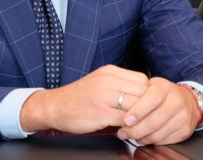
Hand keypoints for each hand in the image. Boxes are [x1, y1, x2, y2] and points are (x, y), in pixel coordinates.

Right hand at [19, 65, 148, 133]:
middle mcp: (107, 80)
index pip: (143, 79)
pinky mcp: (100, 113)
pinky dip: (131, 128)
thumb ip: (120, 84)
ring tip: (137, 126)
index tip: (145, 104)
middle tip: (145, 117)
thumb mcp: (100, 82)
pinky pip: (127, 121)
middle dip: (147, 107)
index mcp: (109, 71)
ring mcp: (104, 96)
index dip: (148, 94)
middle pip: (144, 92)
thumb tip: (144, 94)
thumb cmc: (79, 97)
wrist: (54, 106)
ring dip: (141, 119)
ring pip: (138, 107)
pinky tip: (125, 130)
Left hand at [117, 77, 198, 144]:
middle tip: (123, 132)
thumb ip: (136, 94)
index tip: (126, 120)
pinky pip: (164, 140)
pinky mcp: (185, 130)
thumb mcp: (149, 86)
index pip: (152, 99)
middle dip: (135, 130)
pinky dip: (150, 141)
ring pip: (158, 133)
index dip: (138, 111)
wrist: (187, 100)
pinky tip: (143, 137)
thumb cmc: (162, 93)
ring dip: (141, 137)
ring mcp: (183, 117)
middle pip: (154, 120)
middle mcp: (176, 101)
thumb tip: (119, 107)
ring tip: (131, 135)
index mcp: (165, 87)